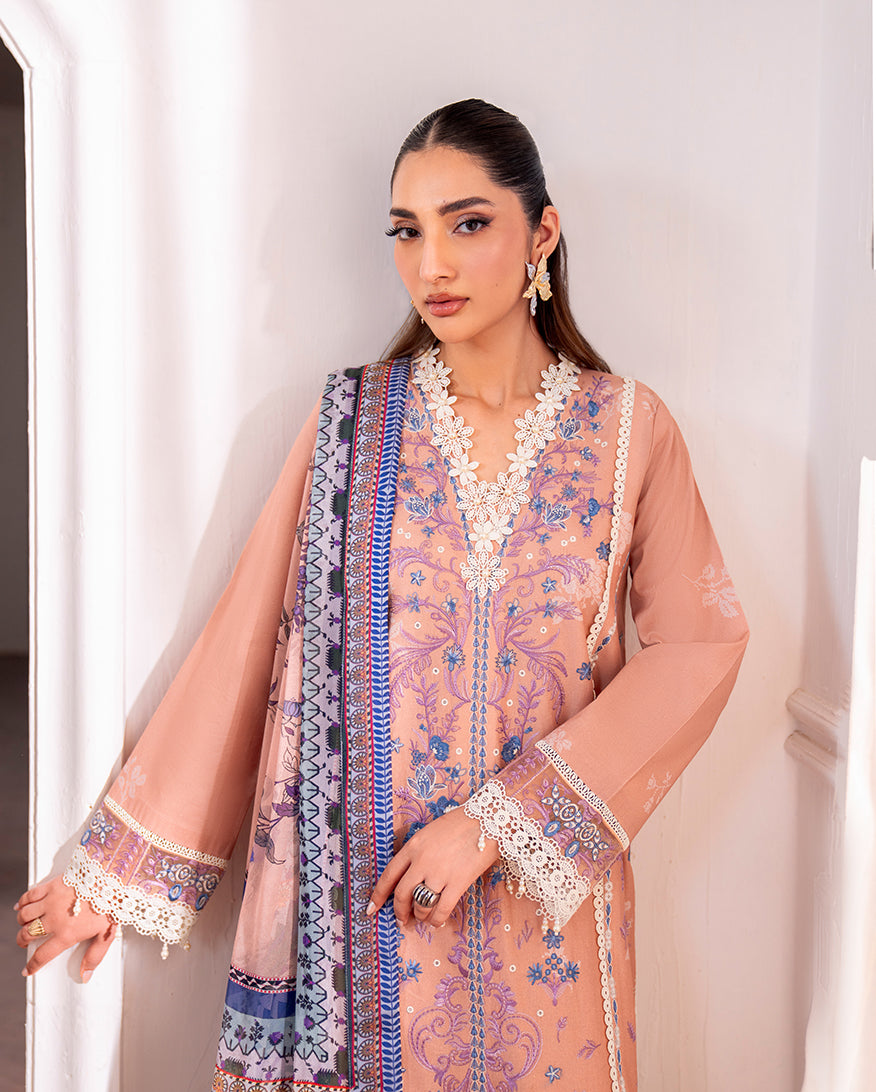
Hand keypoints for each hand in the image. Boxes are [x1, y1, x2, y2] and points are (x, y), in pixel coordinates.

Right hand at [15, 875, 116, 981]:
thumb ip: (94, 957)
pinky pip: (30, 895)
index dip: (32, 965)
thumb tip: (85, 975)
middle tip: (24, 942)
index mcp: (67, 934)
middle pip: (28, 934)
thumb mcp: (105, 935)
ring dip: (22, 922)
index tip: (28, 969)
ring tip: (25, 924)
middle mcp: (55, 919)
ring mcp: (51, 902)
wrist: (111, 879)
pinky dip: (22, 902)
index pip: (43, 955)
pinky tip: (21, 906)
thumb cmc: (110, 905)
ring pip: (25, 915)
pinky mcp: (52, 886)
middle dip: (22, 941)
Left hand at [367, 805, 498, 927]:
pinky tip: (437, 922)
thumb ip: (418, 852)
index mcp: (413, 846)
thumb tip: (411, 878)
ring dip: (420, 916)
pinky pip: (441, 910)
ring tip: (424, 919)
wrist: (488, 819)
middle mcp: (422, 861)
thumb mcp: (430, 832)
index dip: (378, 895)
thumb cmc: (461, 823)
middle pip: (402, 894)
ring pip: (421, 905)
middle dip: (399, 912)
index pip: (388, 875)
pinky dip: (437, 920)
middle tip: (402, 921)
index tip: (371, 909)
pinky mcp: (458, 882)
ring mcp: (439, 873)